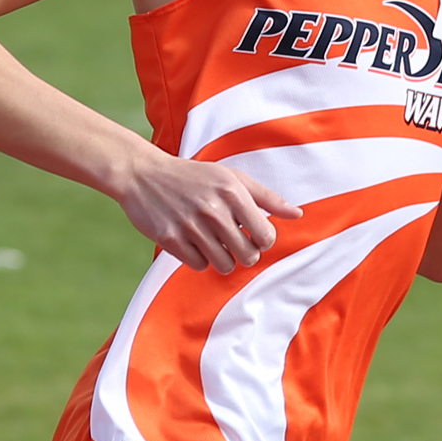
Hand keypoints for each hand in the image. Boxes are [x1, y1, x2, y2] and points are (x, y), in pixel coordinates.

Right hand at [115, 150, 302, 272]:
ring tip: (214, 242)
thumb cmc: (194, 177)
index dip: (263, 240)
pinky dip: (199, 258)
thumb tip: (298, 215)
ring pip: (224, 264)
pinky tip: (193, 242)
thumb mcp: (231, 177)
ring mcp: (189, 225)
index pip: (266, 236)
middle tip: (234, 242)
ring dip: (223, 258)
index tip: (253, 234)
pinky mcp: (169, 239)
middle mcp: (212, 209)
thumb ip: (266, 197)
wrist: (144, 174)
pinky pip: (199, 265)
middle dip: (245, 253)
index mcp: (232, 191)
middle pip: (248, 255)